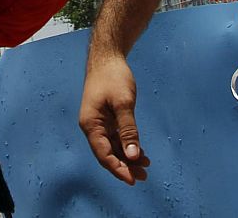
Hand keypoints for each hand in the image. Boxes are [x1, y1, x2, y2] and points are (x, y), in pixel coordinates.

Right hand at [79, 51, 149, 184]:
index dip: (118, 169)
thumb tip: (133, 155)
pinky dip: (127, 145)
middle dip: (125, 166)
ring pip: (112, 147)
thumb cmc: (113, 77)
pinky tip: (140, 152)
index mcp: (91, 124)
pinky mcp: (106, 118)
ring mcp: (99, 123)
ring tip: (146, 166)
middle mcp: (92, 127)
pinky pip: (116, 138)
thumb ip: (128, 130)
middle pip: (107, 154)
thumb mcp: (123, 103)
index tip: (133, 180)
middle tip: (144, 176)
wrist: (107, 57)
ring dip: (128, 157)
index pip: (103, 154)